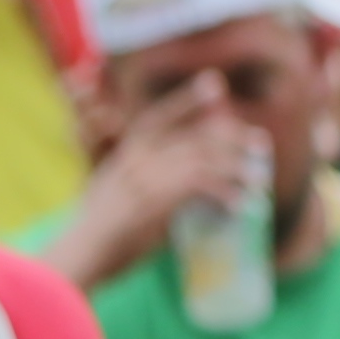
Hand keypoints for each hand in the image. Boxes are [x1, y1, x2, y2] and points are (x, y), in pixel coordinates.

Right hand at [60, 74, 261, 286]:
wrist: (79, 255)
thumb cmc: (94, 237)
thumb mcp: (110, 200)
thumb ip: (141, 189)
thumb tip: (177, 200)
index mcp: (124, 155)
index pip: (160, 117)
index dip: (187, 99)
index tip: (214, 83)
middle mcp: (136, 159)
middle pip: (194, 138)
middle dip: (232, 138)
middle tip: (260, 142)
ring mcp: (146, 176)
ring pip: (204, 160)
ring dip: (237, 169)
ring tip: (258, 180)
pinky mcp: (157, 198)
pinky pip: (203, 187)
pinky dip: (226, 195)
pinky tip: (240, 205)